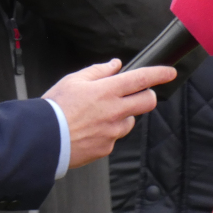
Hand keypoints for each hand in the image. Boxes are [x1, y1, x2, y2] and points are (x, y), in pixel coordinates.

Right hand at [44, 60, 175, 168]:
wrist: (44, 140)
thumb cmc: (55, 108)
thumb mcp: (73, 80)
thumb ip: (98, 71)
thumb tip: (115, 65)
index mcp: (107, 91)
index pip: (142, 78)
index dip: (159, 74)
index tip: (169, 72)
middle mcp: (114, 111)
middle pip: (147, 102)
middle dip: (147, 95)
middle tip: (137, 94)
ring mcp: (113, 131)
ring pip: (130, 121)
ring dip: (123, 116)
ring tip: (98, 116)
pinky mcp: (107, 148)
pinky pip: (115, 137)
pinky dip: (108, 132)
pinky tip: (90, 130)